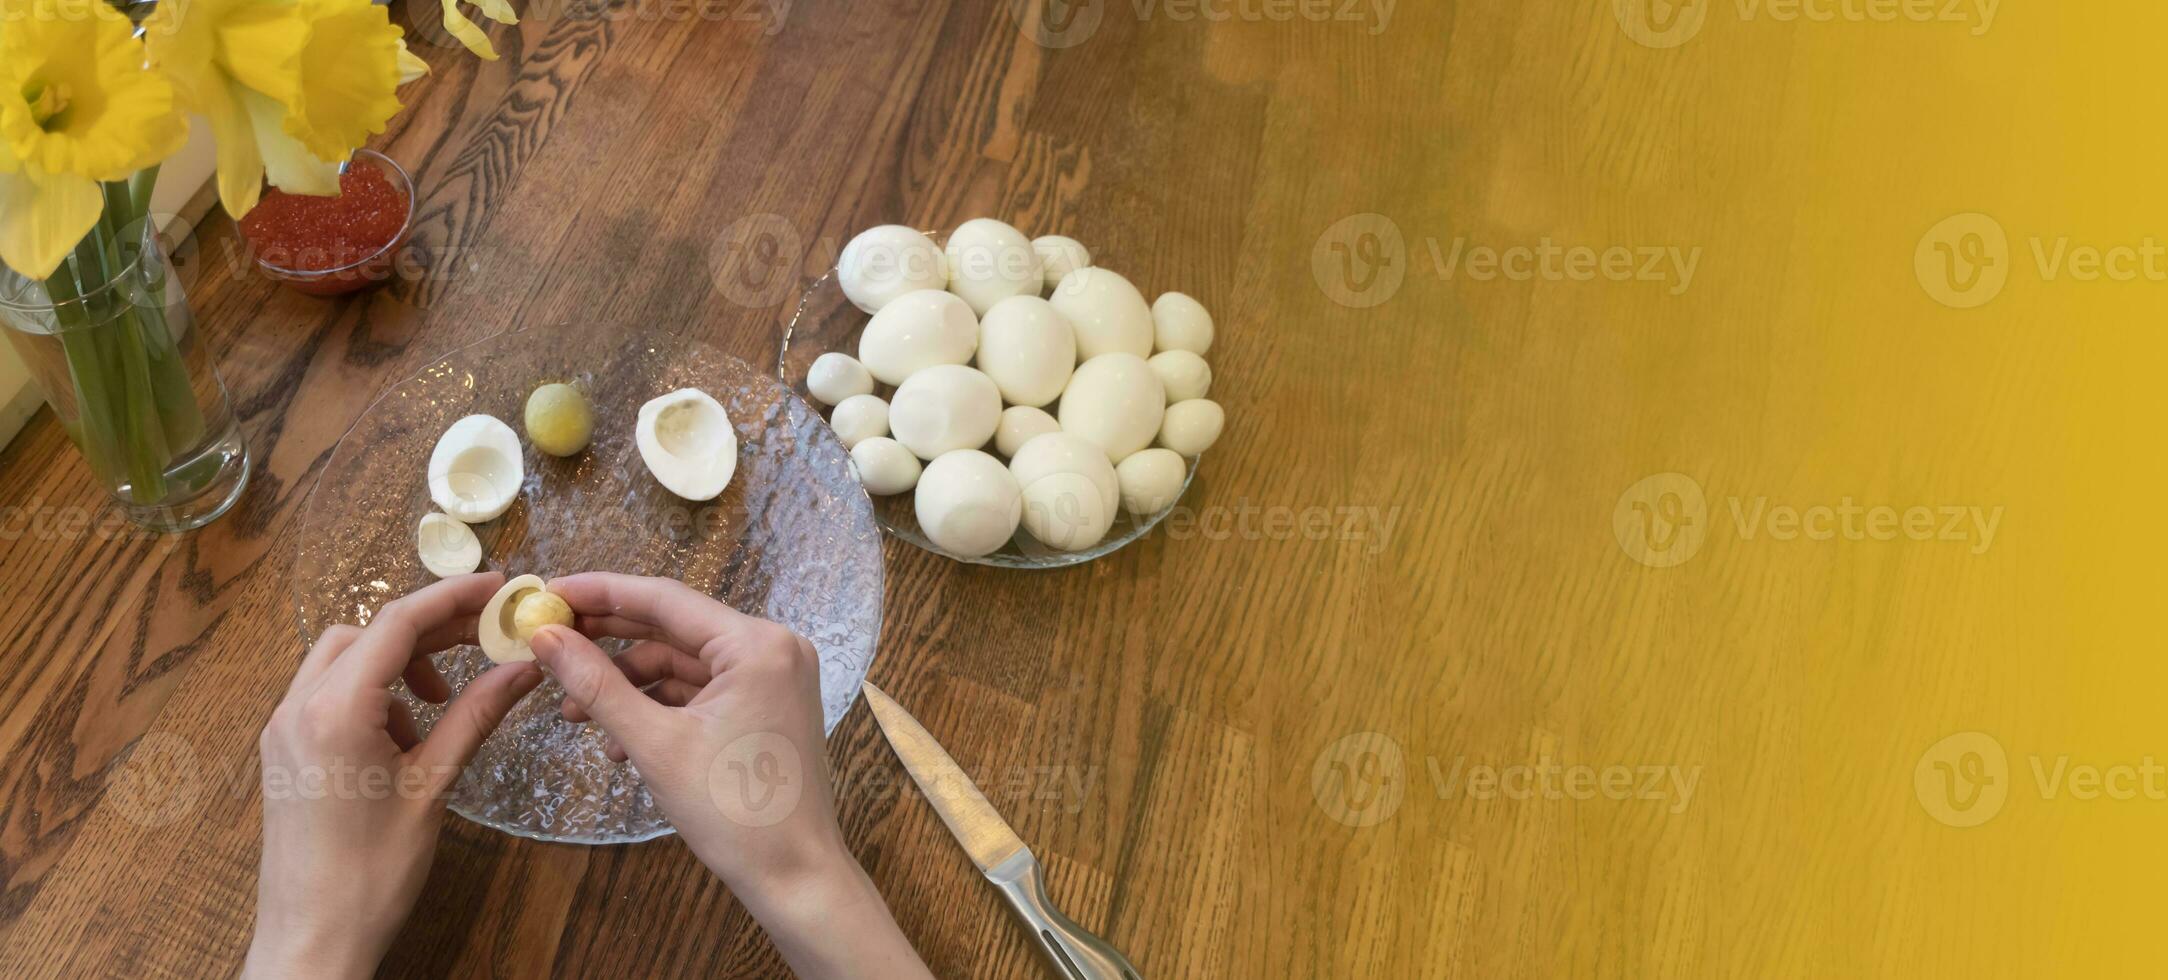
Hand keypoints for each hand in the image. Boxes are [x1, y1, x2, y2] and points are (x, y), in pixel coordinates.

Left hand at [244, 573, 542, 979]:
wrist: (312, 938)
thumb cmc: (371, 874)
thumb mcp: (432, 787)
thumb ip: (475, 716)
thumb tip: (522, 668)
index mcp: (334, 711)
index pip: (397, 623)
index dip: (451, 596)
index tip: (498, 587)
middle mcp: (296, 707)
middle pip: (367, 631)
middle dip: (427, 629)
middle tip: (483, 638)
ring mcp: (281, 728)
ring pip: (342, 657)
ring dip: (396, 660)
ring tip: (441, 700)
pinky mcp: (281, 750)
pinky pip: (325, 691)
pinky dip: (370, 690)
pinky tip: (404, 732)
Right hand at [531, 572, 929, 979]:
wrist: (794, 876)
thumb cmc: (733, 812)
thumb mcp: (654, 744)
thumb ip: (597, 685)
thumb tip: (545, 638)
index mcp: (757, 644)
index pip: (664, 598)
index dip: (599, 593)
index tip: (547, 593)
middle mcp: (772, 647)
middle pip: (672, 627)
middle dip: (608, 640)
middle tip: (548, 642)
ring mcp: (772, 677)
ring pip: (682, 663)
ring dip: (628, 684)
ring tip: (574, 714)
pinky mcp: (765, 706)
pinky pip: (700, 691)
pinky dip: (659, 708)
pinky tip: (617, 742)